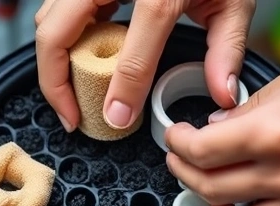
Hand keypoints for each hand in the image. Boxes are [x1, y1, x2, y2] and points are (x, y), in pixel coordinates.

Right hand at [34, 0, 255, 131]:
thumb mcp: (233, 0)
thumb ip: (226, 49)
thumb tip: (222, 95)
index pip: (131, 51)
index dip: (121, 91)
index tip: (117, 119)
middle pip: (56, 32)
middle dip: (54, 82)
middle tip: (71, 117)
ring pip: (46, 19)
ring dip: (52, 63)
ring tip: (72, 95)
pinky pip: (56, 8)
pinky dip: (60, 39)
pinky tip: (80, 61)